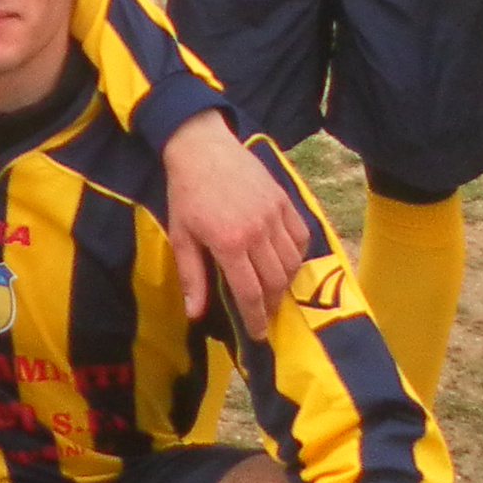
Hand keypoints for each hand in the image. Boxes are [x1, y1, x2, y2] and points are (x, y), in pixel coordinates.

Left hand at [158, 111, 304, 335]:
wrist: (202, 148)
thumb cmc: (186, 194)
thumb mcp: (181, 236)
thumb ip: (192, 277)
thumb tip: (195, 314)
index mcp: (229, 244)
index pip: (250, 293)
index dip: (255, 318)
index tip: (258, 334)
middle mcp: (258, 232)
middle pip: (275, 282)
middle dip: (271, 306)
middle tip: (264, 316)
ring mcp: (275, 215)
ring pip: (292, 262)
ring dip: (285, 283)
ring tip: (273, 293)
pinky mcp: (284, 200)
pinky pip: (301, 236)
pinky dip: (298, 255)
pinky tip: (286, 262)